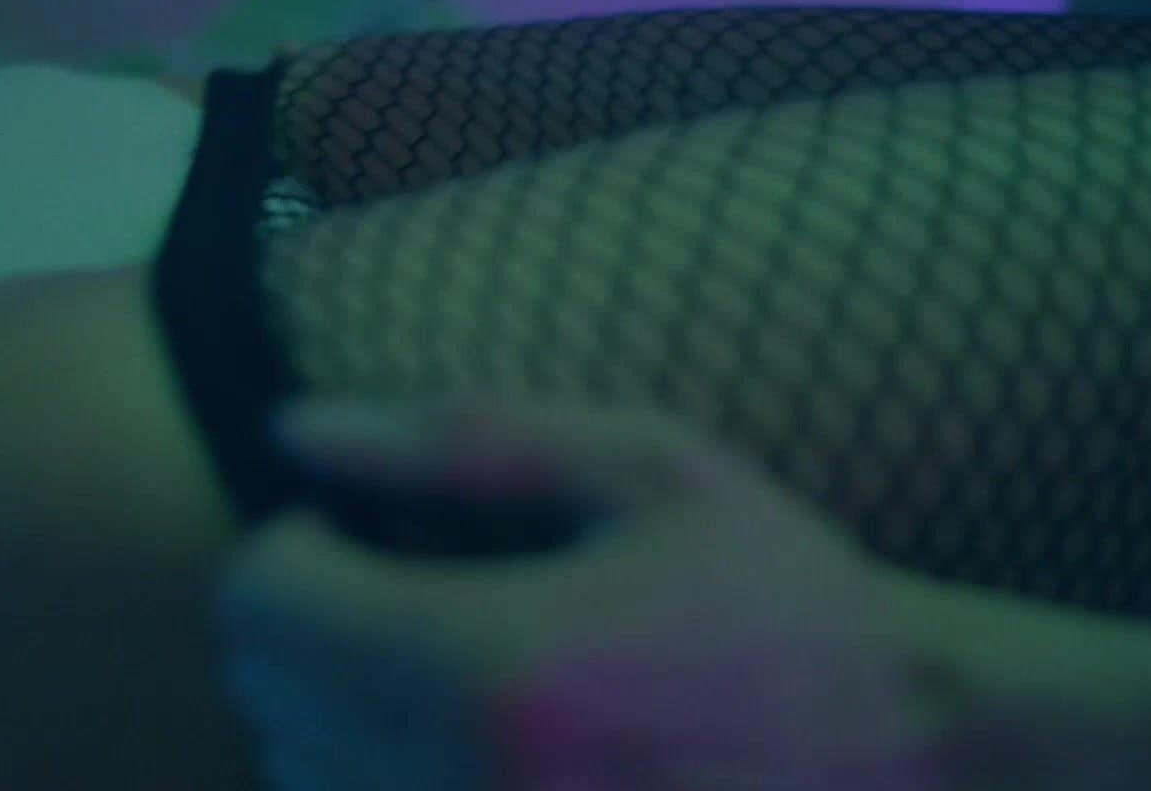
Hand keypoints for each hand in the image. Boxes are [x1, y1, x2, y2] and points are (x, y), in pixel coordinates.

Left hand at [215, 397, 957, 789]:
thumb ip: (458, 439)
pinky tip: (454, 743)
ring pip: (295, 783)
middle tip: (388, 591)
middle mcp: (457, 789)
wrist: (923, 763)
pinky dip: (376, 782)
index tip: (349, 530)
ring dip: (325, 714)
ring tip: (428, 672)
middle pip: (261, 698)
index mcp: (486, 666)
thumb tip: (293, 426)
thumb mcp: (651, 471)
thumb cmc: (787, 601)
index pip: (258, 602)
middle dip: (302, 625)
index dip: (286, 544)